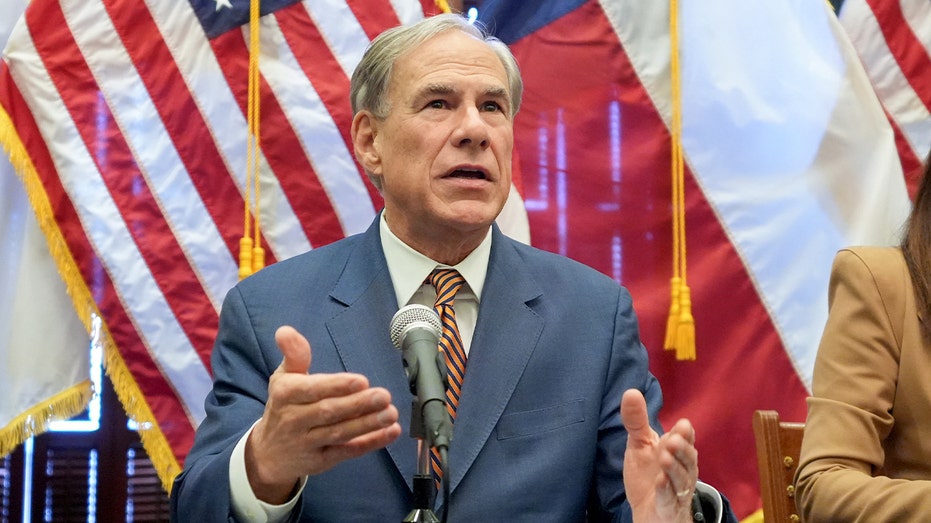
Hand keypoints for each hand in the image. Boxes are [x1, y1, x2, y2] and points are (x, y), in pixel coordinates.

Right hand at [244, 325, 401, 502]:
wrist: (268, 453)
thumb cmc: (284, 406)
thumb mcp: (284, 377)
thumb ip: (294, 354)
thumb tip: (285, 331)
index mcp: (285, 394)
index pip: (311, 390)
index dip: (336, 386)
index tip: (361, 381)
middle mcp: (294, 420)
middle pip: (329, 413)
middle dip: (358, 405)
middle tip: (383, 396)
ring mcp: (307, 443)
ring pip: (340, 433)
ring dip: (368, 424)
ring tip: (391, 413)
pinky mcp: (321, 461)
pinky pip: (348, 451)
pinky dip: (370, 442)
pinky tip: (390, 432)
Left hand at [620, 389, 698, 522]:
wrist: (648, 511)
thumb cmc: (649, 474)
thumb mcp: (639, 445)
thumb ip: (636, 421)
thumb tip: (630, 392)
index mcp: (676, 451)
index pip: (685, 439)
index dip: (684, 434)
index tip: (682, 425)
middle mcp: (682, 469)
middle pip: (687, 458)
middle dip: (682, 449)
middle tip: (672, 439)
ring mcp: (677, 489)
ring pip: (681, 478)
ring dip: (674, 468)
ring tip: (665, 458)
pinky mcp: (669, 506)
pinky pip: (670, 498)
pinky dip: (666, 490)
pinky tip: (660, 481)